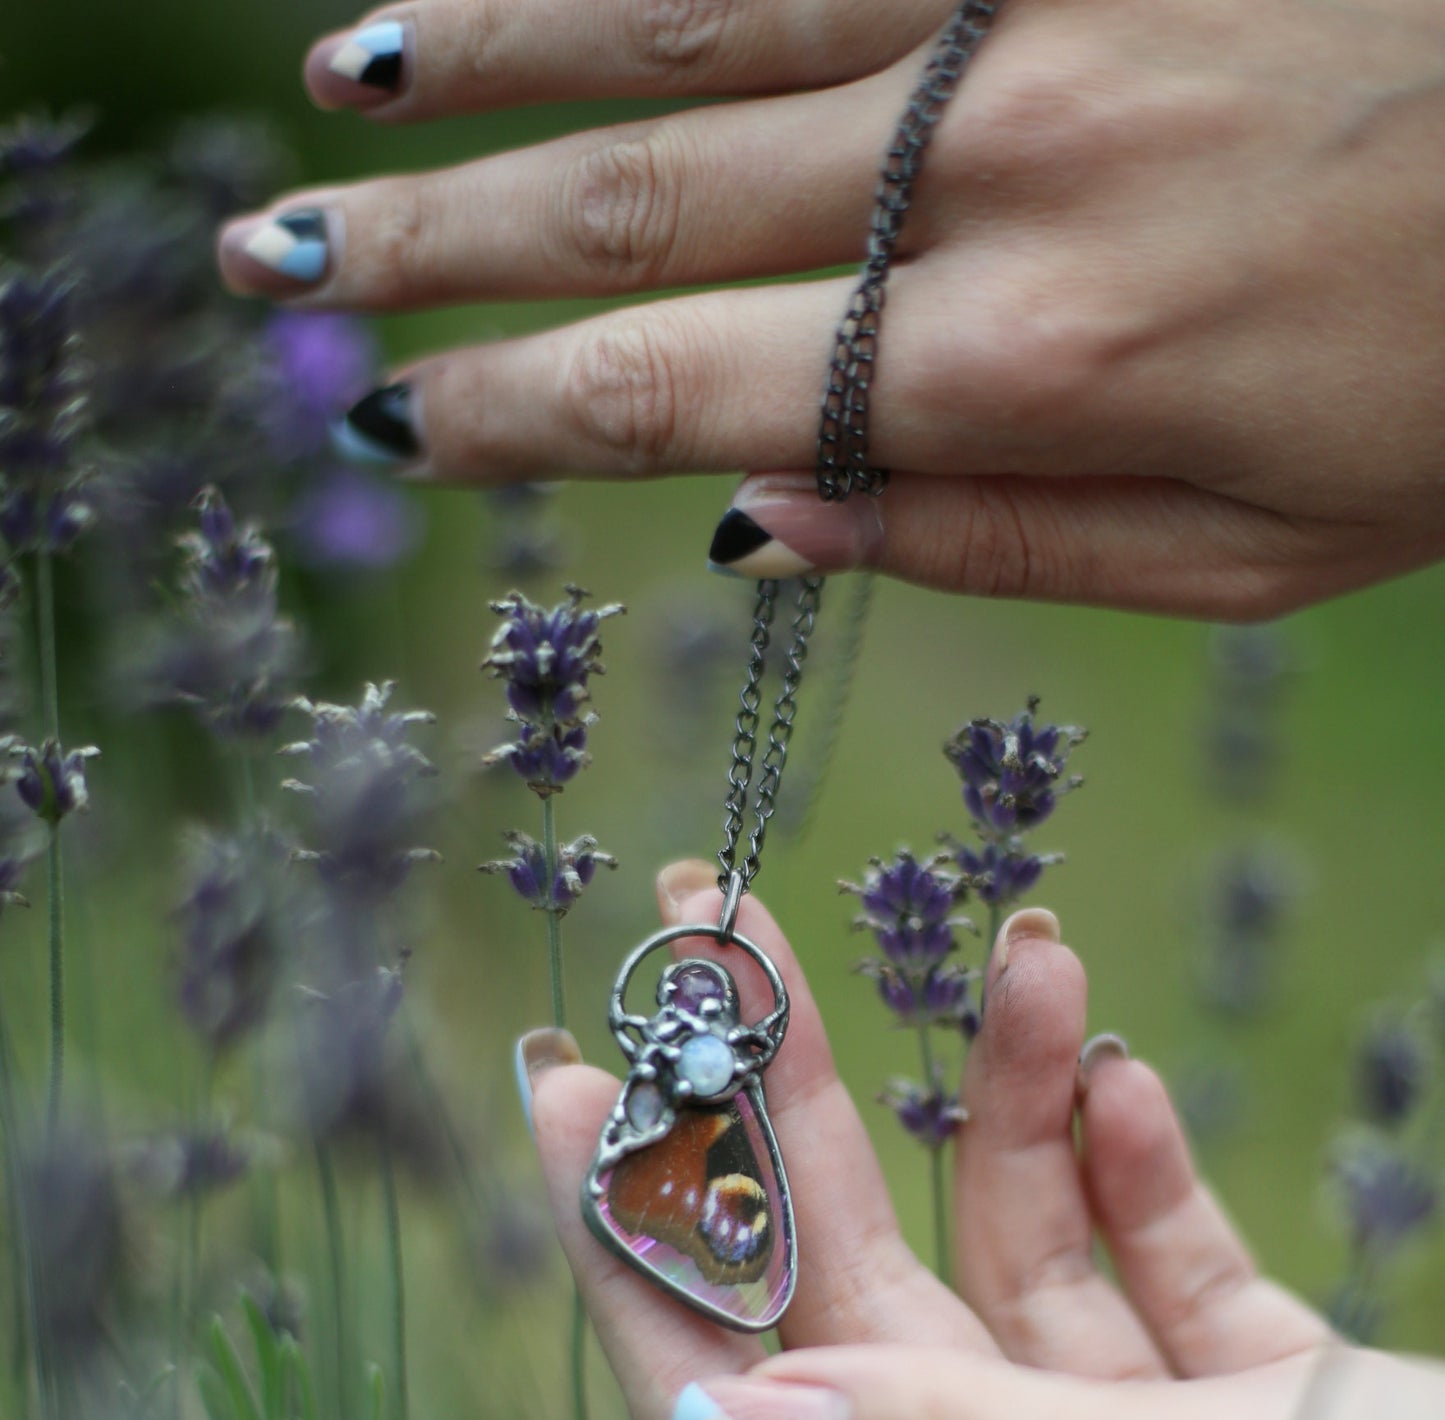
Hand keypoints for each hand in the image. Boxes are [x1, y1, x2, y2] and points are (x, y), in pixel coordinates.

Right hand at [217, 0, 1444, 617]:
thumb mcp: (1259, 553)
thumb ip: (1002, 547)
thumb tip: (780, 526)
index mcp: (1025, 364)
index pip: (690, 390)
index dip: (521, 410)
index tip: (404, 425)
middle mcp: (990, 163)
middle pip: (643, 199)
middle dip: (434, 238)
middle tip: (277, 259)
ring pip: (695, 14)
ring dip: (498, 46)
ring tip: (345, 75)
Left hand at [524, 861, 1444, 1419]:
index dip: (639, 1257)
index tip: (576, 1093)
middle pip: (855, 1294)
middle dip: (786, 1111)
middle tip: (710, 933)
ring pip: (1008, 1250)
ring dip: (1000, 1100)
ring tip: (1019, 946)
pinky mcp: (1245, 1402)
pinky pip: (1140, 1260)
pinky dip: (1120, 1164)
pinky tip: (1112, 1070)